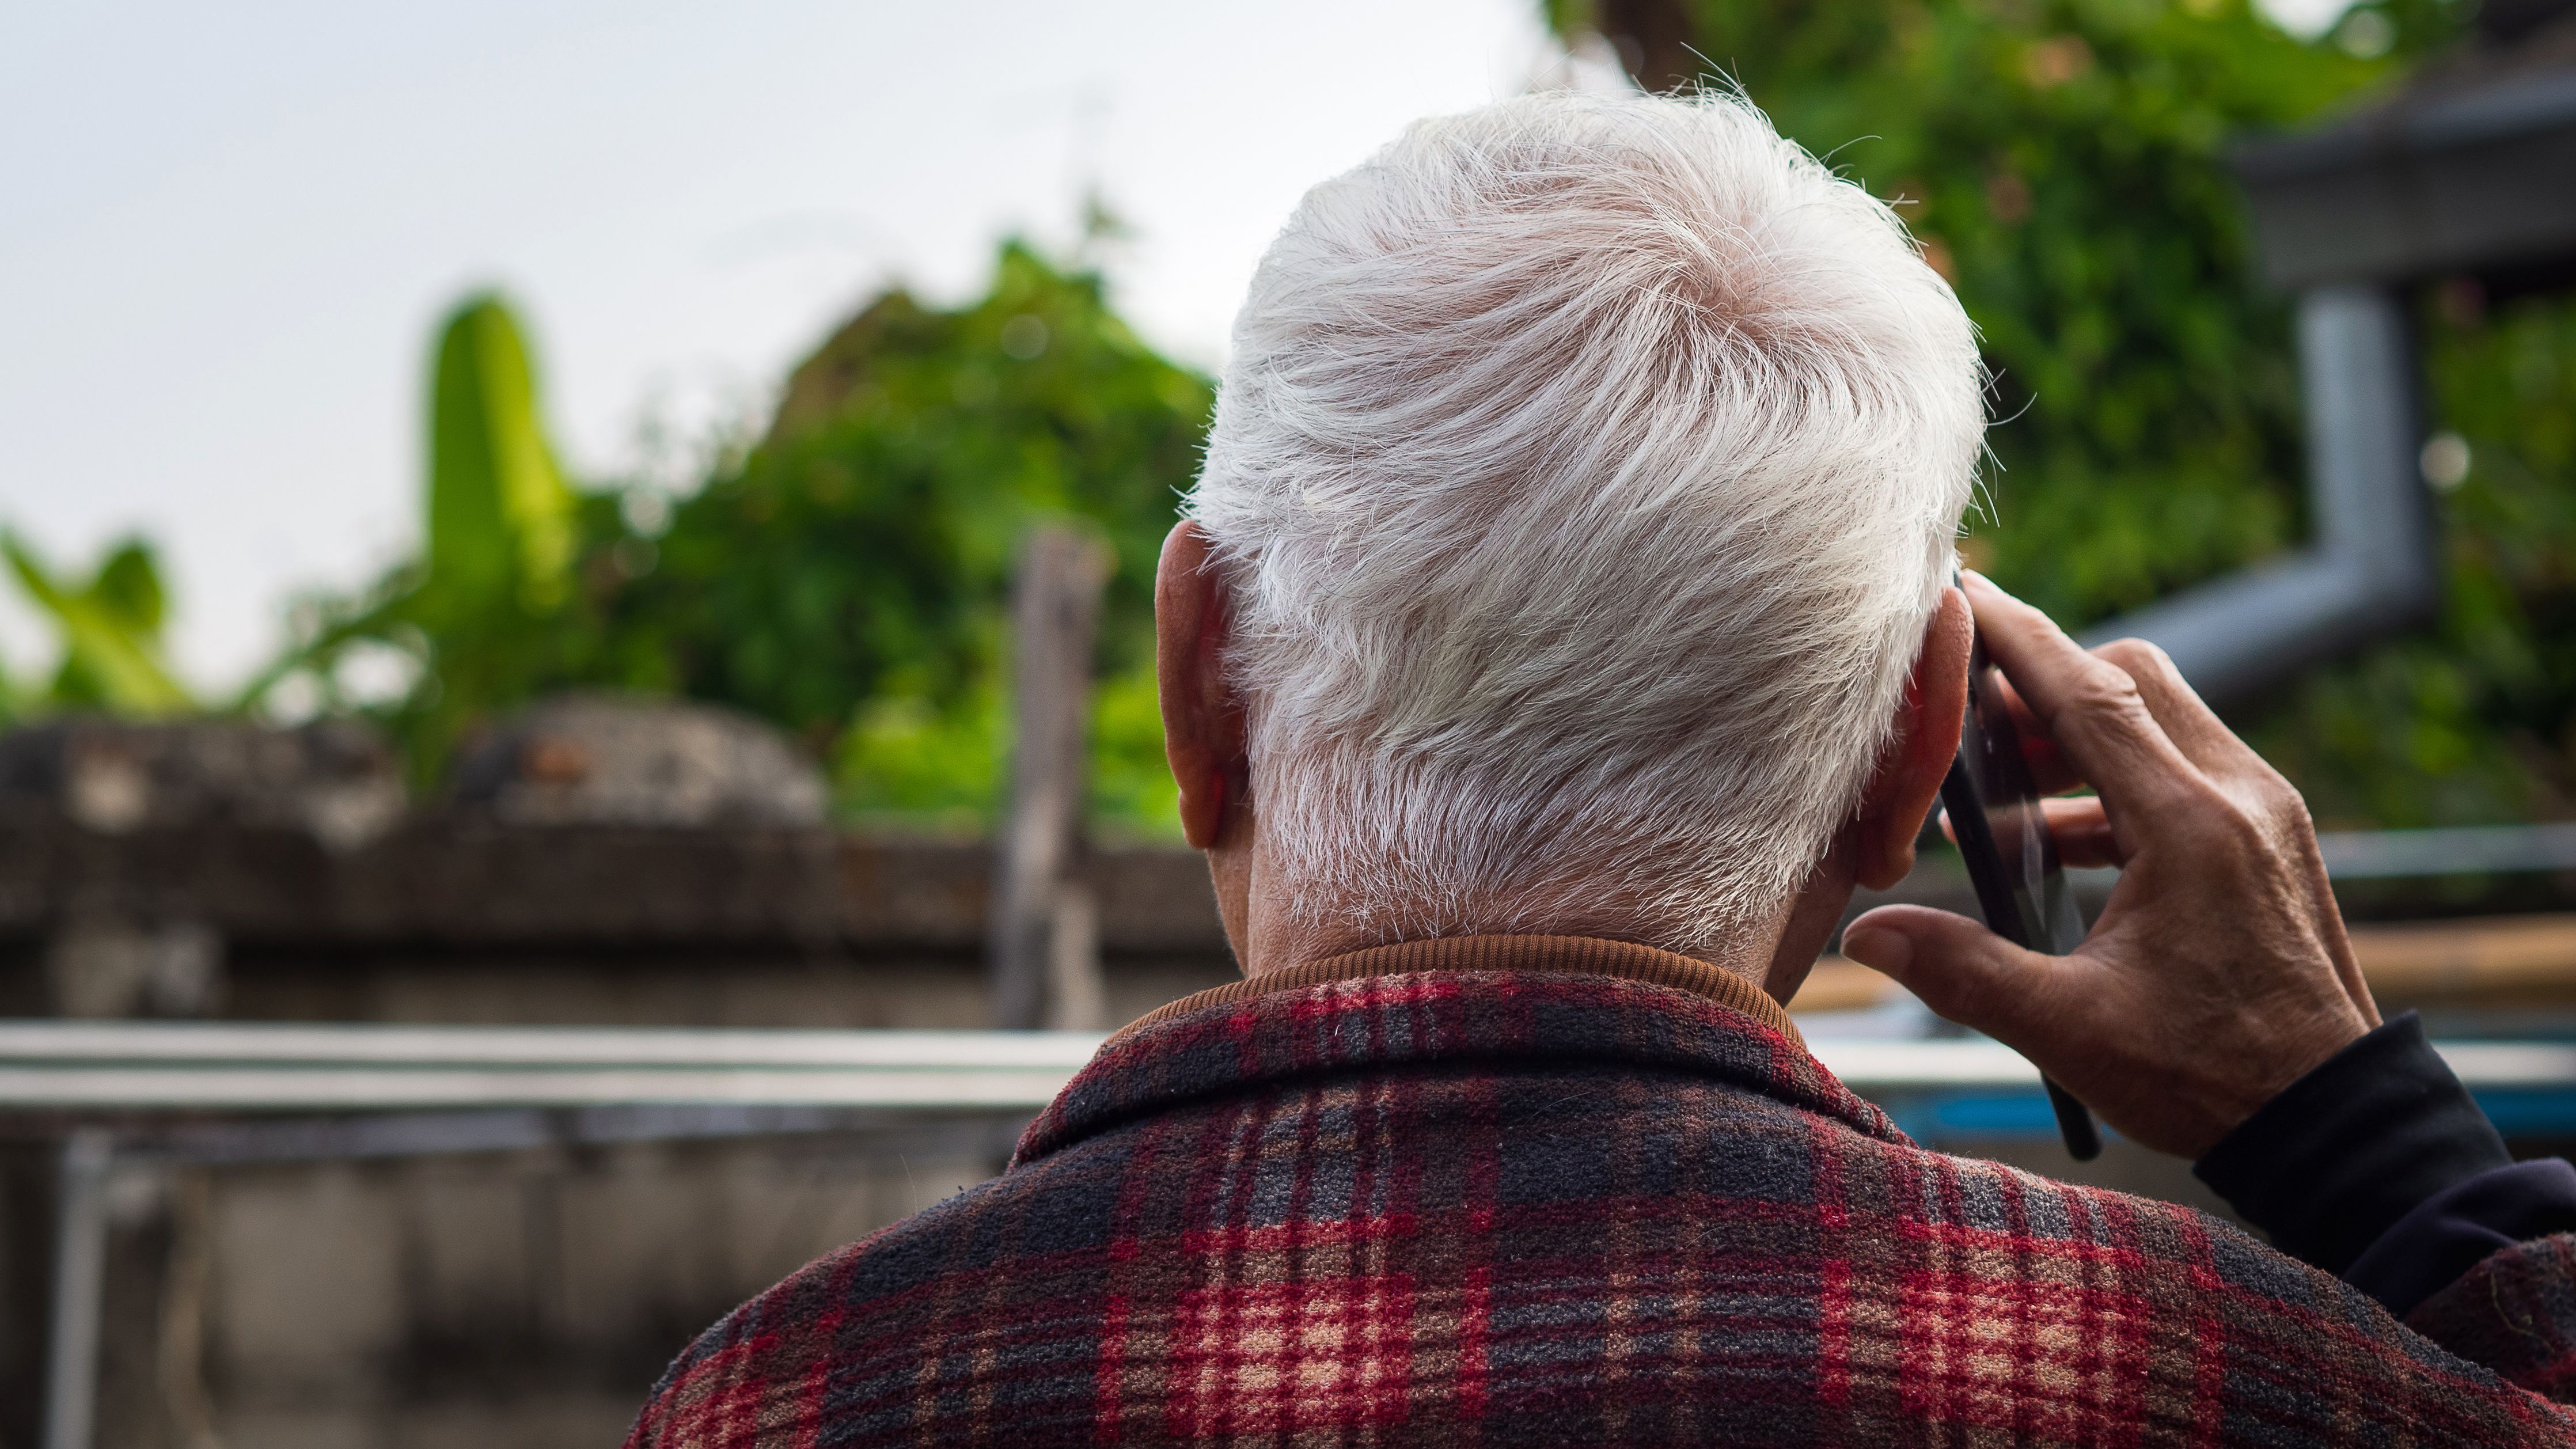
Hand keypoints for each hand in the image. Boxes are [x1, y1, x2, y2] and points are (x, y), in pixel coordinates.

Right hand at [1839, 572, 2378, 1158]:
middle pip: (2134, 677)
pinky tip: (2065, 843)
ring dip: (2082, 732)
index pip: (2089, 692)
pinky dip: (2120, 780)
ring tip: (2006, 791)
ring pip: (2165, 718)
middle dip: (2046, 679)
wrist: (2332, 1122)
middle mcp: (2240, 795)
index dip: (2016, 636)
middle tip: (1971, 714)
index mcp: (2190, 824)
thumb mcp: (2068, 1029)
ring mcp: (2268, 814)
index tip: (1961, 592)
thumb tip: (1868, 933)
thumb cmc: (2208, 1077)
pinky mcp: (2275, 840)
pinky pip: (2188, 769)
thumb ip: (1963, 971)